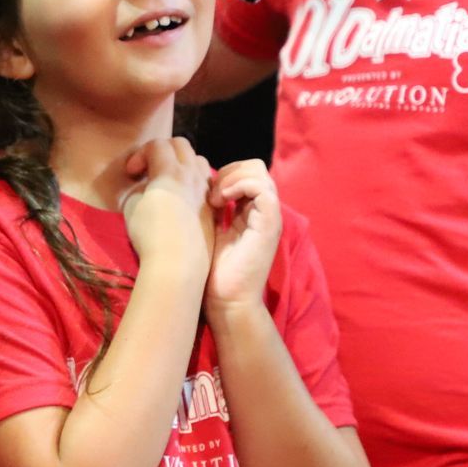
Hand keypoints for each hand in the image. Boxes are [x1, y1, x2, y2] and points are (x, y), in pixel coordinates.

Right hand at [121, 138, 213, 273]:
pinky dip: (192, 182)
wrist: (178, 263)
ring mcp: (205, 190)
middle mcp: (191, 175)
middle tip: (149, 170)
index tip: (131, 173)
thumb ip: (137, 189)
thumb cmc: (150, 234)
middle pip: (180, 145)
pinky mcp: (211, 208)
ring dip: (181, 164)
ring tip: (168, 182)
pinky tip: (182, 200)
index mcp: (169, 171)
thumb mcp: (131, 207)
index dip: (139, 154)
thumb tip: (145, 187)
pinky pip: (205, 182)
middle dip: (162, 151)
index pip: (156, 145)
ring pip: (197, 161)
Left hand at [205, 159, 282, 313]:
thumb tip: (197, 188)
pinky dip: (238, 187)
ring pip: (259, 172)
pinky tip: (219, 203)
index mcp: (251, 210)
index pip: (246, 172)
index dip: (224, 173)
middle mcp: (263, 210)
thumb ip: (211, 209)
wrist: (226, 300)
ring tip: (213, 198)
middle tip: (208, 193)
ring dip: (231, 178)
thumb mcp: (209, 230)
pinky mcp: (269, 224)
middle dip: (228, 171)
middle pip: (255, 166)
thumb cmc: (212, 272)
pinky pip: (262, 188)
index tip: (202, 193)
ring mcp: (269, 216)